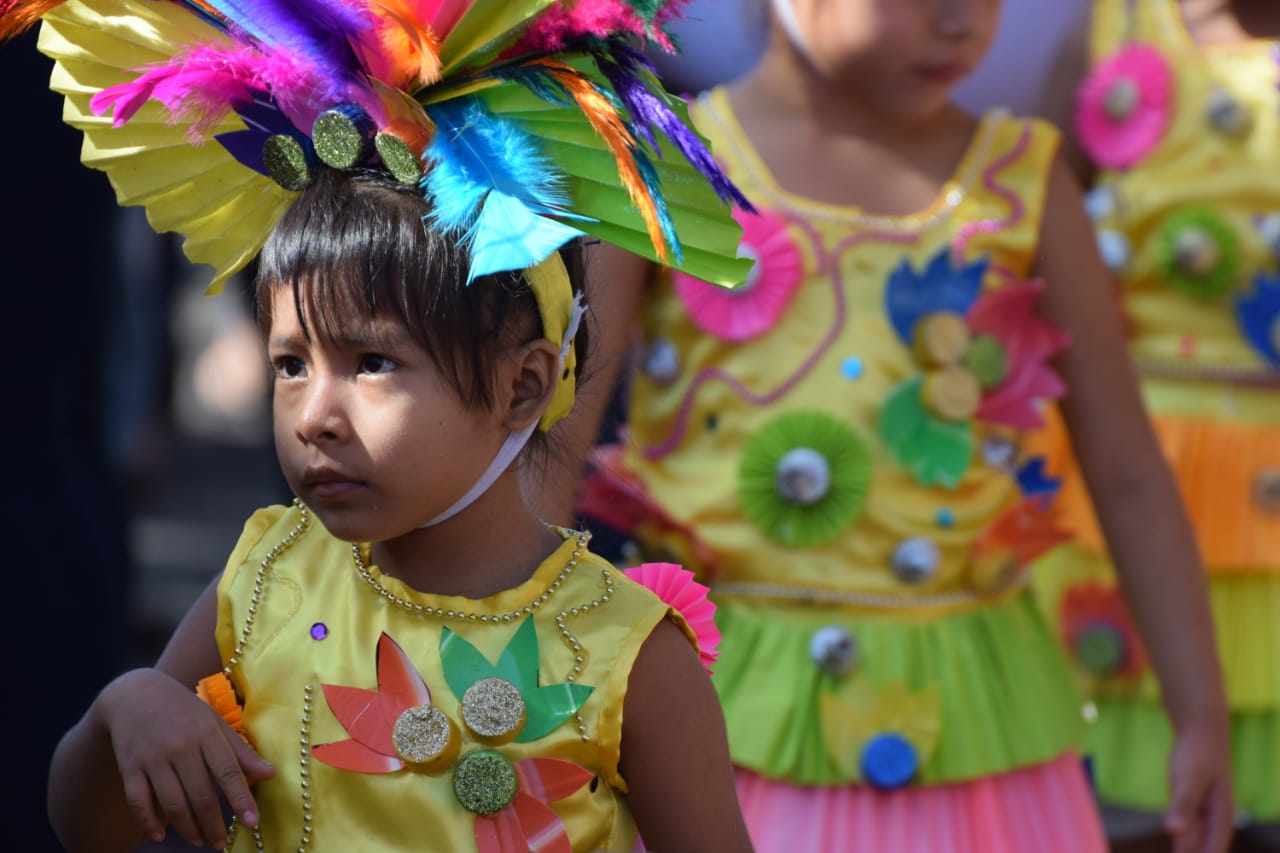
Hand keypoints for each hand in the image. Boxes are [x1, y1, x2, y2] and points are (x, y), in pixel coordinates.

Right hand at [96, 668, 275, 847]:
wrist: (135, 693)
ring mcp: (153, 758)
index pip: (228, 772)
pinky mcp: (130, 767)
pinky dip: (149, 822)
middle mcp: (181, 747)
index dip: (241, 799)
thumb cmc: (184, 710)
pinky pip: (139, 801)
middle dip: (213, 824)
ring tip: (199, 841)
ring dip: (187, 828)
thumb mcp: (215, 723)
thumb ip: (241, 751)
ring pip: (172, 803)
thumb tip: (271, 774)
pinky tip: (161, 835)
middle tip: (220, 843)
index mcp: (206, 734)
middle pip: (200, 795)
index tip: (252, 822)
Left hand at [1165, 715, 1233, 852]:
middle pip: (1201, 851)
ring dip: (1183, 852)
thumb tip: (1174, 831)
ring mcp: (1201, 814)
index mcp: (1220, 817)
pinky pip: (1184, 831)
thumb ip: (1182, 804)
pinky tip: (1175, 849)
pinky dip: (1179, 843)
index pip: (1211, 852)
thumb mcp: (1188, 777)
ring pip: (1191, 843)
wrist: (1200, 732)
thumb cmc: (1198, 754)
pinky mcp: (1189, 807)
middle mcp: (1213, 820)